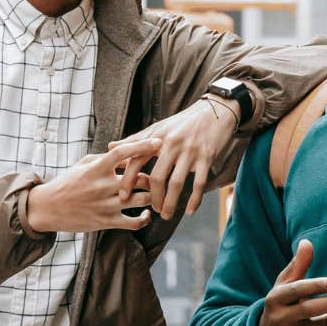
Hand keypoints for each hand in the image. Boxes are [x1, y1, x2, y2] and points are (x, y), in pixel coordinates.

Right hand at [22, 139, 163, 235]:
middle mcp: (102, 186)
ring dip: (153, 196)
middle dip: (154, 176)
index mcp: (96, 169)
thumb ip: (105, 158)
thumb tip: (130, 153)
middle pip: (140, 179)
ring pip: (141, 200)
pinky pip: (133, 223)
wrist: (48, 208)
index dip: (142, 147)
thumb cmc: (67, 182)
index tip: (158, 143)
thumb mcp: (83, 164)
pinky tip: (147, 213)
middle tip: (162, 173)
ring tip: (157, 193)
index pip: (123, 153)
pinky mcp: (105, 222)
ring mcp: (105, 206)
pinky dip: (144, 219)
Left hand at [107, 95, 241, 219]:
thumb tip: (110, 146)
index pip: (137, 161)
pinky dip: (194, 200)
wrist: (215, 111)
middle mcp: (172, 144)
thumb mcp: (158, 127)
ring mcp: (190, 151)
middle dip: (153, 197)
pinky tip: (189, 211)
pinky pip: (199, 183)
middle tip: (151, 210)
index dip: (128, 180)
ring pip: (177, 183)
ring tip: (165, 215)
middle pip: (158, 176)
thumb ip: (135, 139)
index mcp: (157, 138)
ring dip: (170, 202)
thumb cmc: (183, 122)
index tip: (122, 197)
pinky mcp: (207, 157)